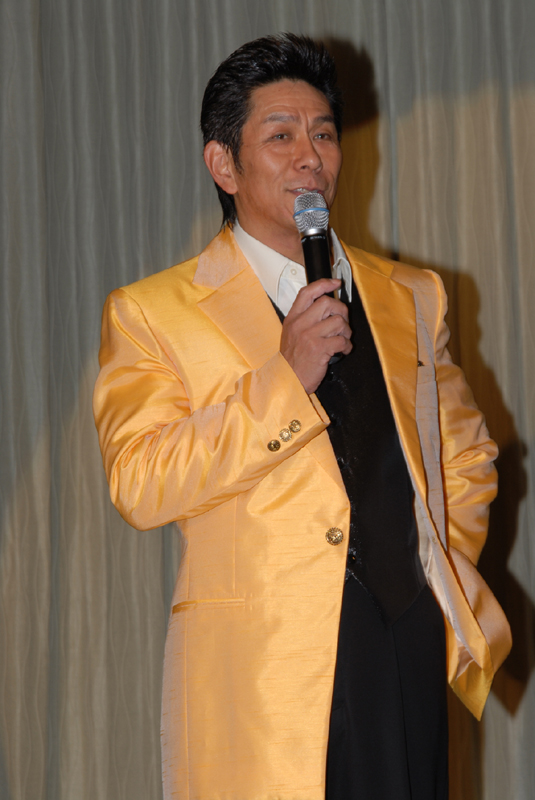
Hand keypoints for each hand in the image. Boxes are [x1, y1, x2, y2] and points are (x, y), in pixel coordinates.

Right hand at [280, 278, 352, 393]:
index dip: (324, 284)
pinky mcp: (319, 348)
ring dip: (346, 331)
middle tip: (342, 322)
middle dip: (341, 311)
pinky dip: (346, 346)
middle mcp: (300, 324)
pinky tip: (342, 351)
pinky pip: (342, 340)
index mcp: (293, 318)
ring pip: (338, 321)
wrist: (287, 380)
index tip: (335, 283)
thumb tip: (325, 307)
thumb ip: (304, 318)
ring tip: (342, 339)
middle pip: (328, 303)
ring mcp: (309, 335)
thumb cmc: (292, 360)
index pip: (308, 292)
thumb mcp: (291, 334)